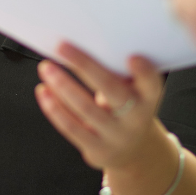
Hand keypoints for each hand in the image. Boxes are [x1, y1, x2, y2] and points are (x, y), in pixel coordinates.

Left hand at [34, 42, 163, 170]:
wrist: (134, 151)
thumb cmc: (128, 106)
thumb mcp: (134, 90)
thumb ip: (119, 72)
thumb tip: (82, 43)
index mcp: (149, 97)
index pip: (151, 83)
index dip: (144, 72)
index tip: (132, 57)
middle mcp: (136, 117)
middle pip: (110, 89)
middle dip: (84, 65)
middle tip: (62, 46)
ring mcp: (116, 136)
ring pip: (85, 108)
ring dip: (62, 85)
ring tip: (46, 67)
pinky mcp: (97, 149)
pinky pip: (71, 127)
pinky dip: (54, 108)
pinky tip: (43, 91)